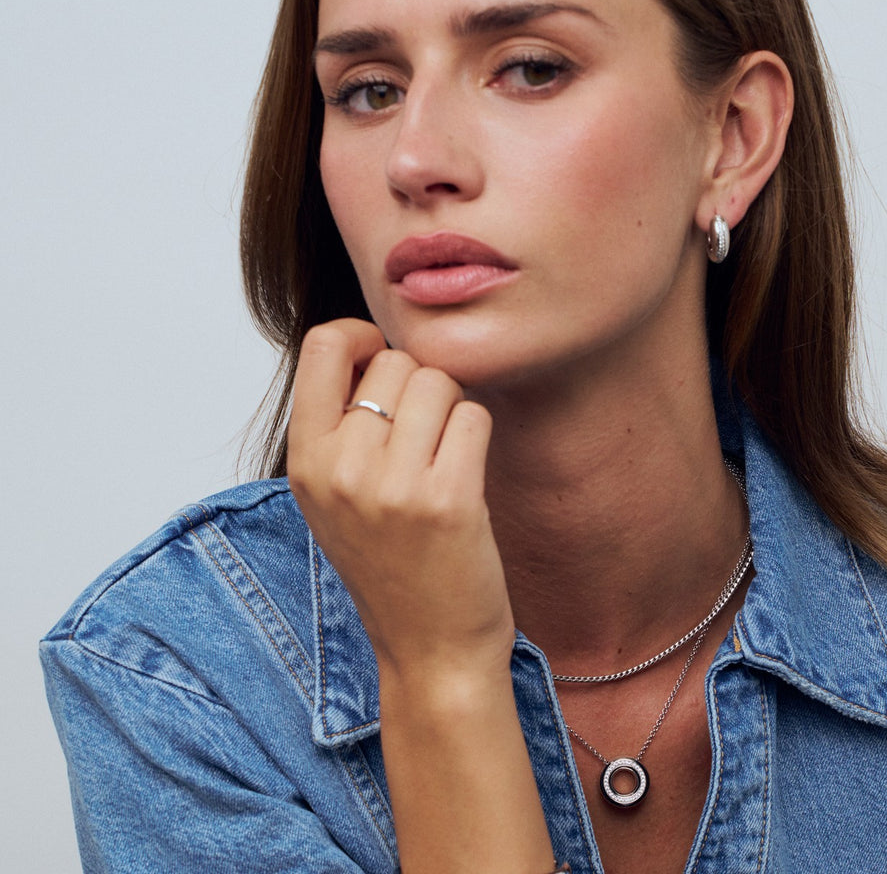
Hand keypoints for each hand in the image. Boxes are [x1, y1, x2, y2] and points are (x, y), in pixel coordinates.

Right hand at [287, 318, 513, 682]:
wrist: (431, 652)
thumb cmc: (391, 566)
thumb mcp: (335, 496)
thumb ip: (341, 424)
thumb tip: (375, 344)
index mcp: (304, 461)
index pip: (323, 344)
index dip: (362, 339)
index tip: (383, 366)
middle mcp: (340, 470)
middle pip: (396, 361)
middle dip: (419, 387)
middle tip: (422, 440)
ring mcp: (393, 487)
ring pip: (439, 382)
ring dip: (452, 411)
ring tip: (442, 460)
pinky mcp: (448, 500)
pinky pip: (473, 416)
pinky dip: (477, 437)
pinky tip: (466, 477)